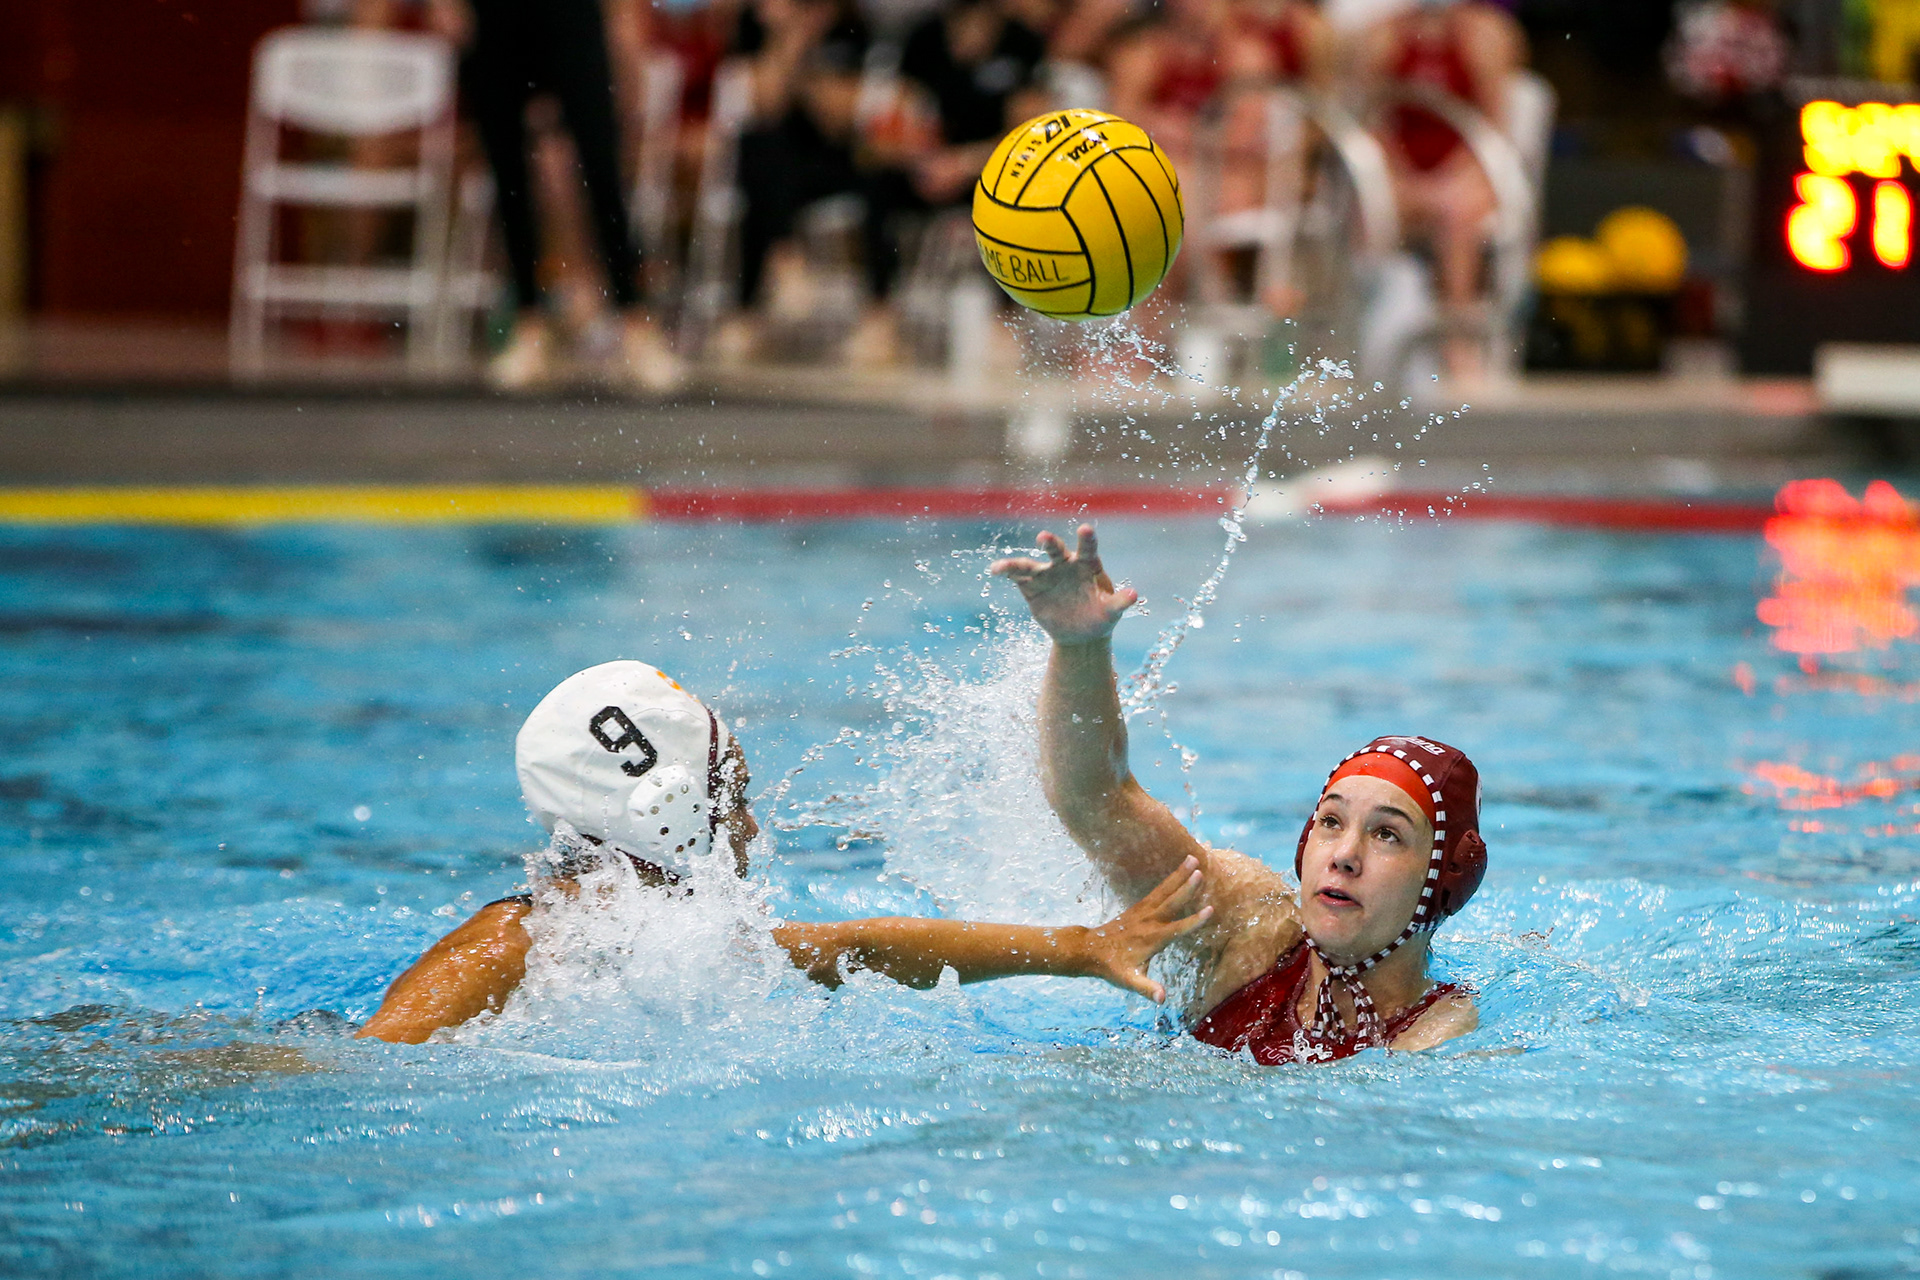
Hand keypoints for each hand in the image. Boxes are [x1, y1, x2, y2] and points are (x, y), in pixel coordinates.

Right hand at [991, 524, 1138, 644]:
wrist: (1080, 634)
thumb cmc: (1099, 617)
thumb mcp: (1111, 612)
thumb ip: (1120, 602)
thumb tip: (1135, 595)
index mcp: (1087, 565)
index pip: (1088, 548)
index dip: (1086, 539)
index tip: (1085, 529)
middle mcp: (1064, 565)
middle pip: (1055, 551)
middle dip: (1050, 544)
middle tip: (1043, 538)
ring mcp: (1046, 575)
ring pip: (1029, 565)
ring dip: (1016, 564)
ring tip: (1002, 567)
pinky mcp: (1030, 587)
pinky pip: (1016, 577)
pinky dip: (1005, 572)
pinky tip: (994, 570)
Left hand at [1080, 857, 1211, 1001]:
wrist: (1091, 950)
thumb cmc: (1113, 968)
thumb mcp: (1129, 981)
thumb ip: (1147, 989)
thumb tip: (1162, 999)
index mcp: (1152, 939)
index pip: (1177, 929)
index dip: (1194, 921)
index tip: (1209, 910)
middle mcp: (1149, 921)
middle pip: (1171, 901)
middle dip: (1186, 887)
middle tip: (1200, 872)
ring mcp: (1143, 912)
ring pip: (1165, 890)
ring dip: (1179, 874)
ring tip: (1193, 858)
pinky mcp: (1139, 907)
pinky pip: (1158, 890)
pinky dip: (1170, 879)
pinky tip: (1180, 870)